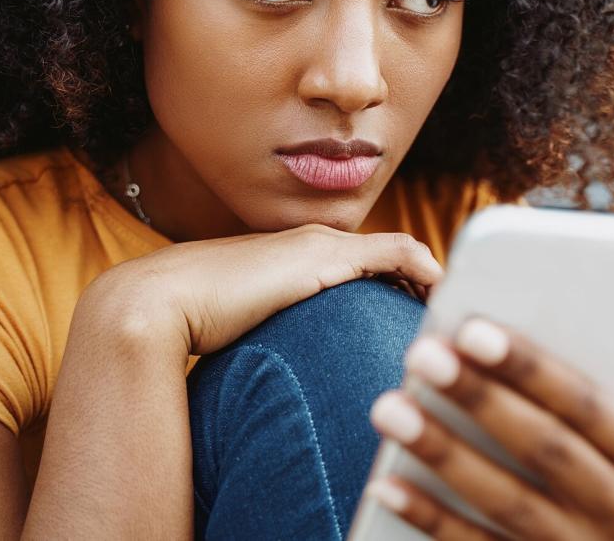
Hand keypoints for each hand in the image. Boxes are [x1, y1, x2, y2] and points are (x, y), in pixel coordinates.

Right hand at [85, 224, 443, 354]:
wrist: (157, 303)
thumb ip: (270, 332)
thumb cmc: (190, 321)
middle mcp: (313, 242)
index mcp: (295, 256)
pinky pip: (395, 255)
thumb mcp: (242, 324)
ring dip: (430, 281)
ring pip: (398, 252)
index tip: (420, 314)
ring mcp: (320, 246)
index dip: (398, 285)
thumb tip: (282, 371)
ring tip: (456, 312)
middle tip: (453, 315)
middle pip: (389, 254)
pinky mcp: (324, 257)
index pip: (363, 262)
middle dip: (424, 283)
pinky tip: (441, 296)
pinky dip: (423, 271)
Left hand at [366, 309, 613, 539]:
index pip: (588, 406)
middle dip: (478, 400)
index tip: (473, 329)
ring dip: (443, 454)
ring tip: (389, 408)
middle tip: (420, 355)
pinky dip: (431, 518)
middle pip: (544, 451)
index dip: (530, 368)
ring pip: (507, 503)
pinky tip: (387, 482)